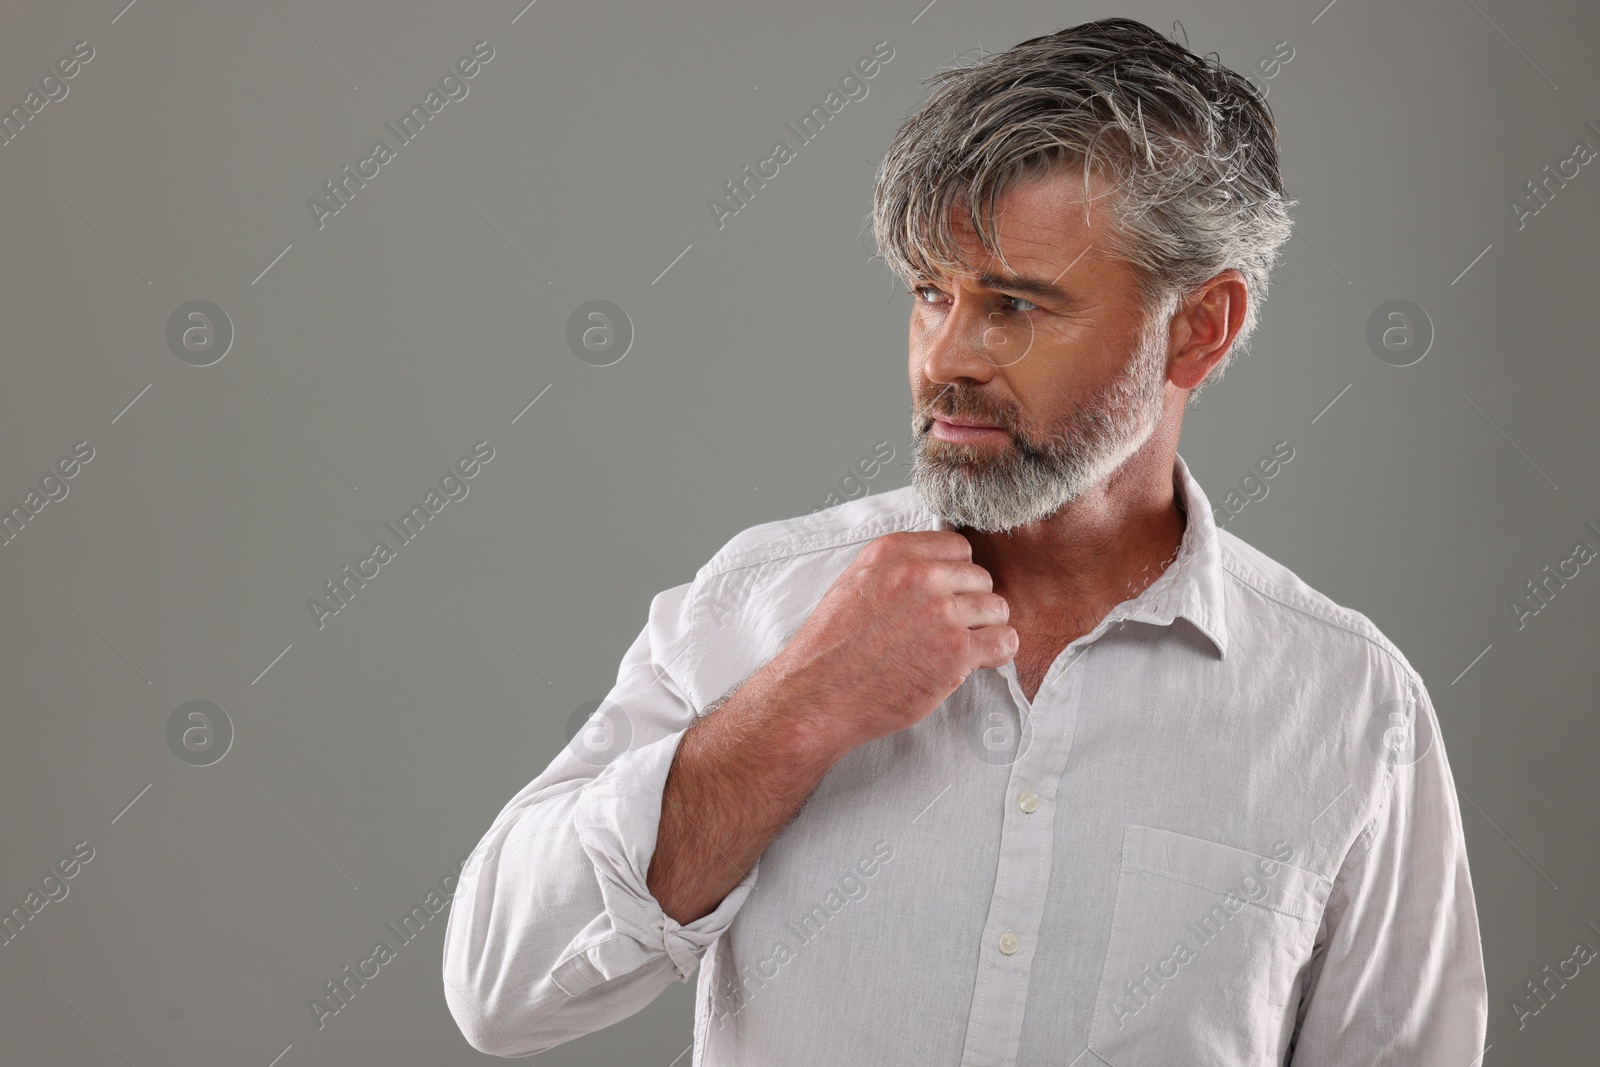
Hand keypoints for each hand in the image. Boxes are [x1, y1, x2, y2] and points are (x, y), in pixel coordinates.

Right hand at [759, 530, 1016, 759]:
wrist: (816, 697)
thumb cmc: (831, 649)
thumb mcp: (855, 584)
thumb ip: (898, 569)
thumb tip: (938, 569)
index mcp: (893, 552)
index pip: (957, 546)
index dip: (955, 575)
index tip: (945, 596)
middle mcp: (920, 575)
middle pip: (980, 577)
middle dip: (970, 603)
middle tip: (948, 630)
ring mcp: (941, 613)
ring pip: (996, 608)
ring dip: (984, 629)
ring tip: (958, 648)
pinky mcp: (955, 652)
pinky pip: (1005, 641)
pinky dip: (997, 653)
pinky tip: (975, 662)